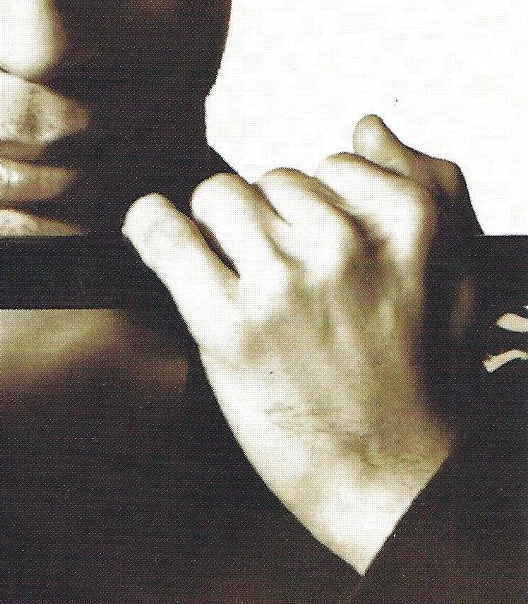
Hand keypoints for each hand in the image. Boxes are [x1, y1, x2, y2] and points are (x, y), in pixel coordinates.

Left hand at [124, 116, 478, 570]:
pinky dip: (150, 225)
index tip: (316, 245)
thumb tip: (366, 125)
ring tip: (236, 276)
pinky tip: (151, 228)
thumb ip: (423, 185)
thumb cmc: (420, 377)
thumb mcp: (453, 274)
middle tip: (281, 279)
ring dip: (217, 230)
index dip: (317, 205)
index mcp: (407, 225)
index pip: (332, 162)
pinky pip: (168, 236)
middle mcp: (343, 246)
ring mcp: (283, 285)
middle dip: (266, 221)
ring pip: (217, 197)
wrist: (390, 478)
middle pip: (266, 180)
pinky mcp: (229, 325)